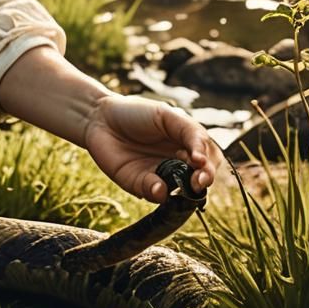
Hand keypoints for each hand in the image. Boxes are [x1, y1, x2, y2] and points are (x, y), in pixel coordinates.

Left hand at [82, 95, 219, 202]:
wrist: (100, 118)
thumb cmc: (136, 112)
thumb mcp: (166, 115)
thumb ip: (188, 133)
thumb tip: (200, 160)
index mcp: (187, 145)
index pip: (208, 160)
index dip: (209, 164)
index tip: (201, 163)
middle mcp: (177, 163)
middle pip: (200, 178)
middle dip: (203, 180)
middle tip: (200, 180)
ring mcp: (160, 175)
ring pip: (180, 191)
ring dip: (185, 191)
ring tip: (187, 183)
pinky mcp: (140, 184)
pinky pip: (155, 194)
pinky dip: (159, 193)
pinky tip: (158, 186)